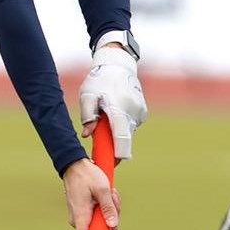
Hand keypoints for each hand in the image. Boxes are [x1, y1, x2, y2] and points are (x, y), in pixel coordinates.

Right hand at [62, 158, 119, 229]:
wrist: (75, 164)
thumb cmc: (88, 175)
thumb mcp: (103, 189)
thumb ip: (109, 208)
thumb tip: (113, 226)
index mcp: (81, 216)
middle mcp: (79, 220)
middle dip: (112, 217)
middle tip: (113, 199)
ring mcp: (81, 216)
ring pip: (101, 222)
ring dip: (110, 209)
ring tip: (110, 192)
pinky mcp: (84, 212)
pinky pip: (98, 216)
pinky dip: (105, 207)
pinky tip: (107, 193)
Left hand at [77, 43, 145, 159]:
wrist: (118, 65)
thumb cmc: (99, 80)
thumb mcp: (88, 95)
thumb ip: (87, 115)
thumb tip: (87, 135)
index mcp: (119, 110)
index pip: (122, 139)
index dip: (117, 155)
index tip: (110, 164)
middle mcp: (133, 114)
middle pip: (123, 140)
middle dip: (111, 143)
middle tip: (98, 137)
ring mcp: (140, 114)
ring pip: (126, 133)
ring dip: (115, 131)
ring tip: (106, 115)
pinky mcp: (142, 113)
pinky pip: (130, 126)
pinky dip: (121, 124)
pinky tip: (115, 111)